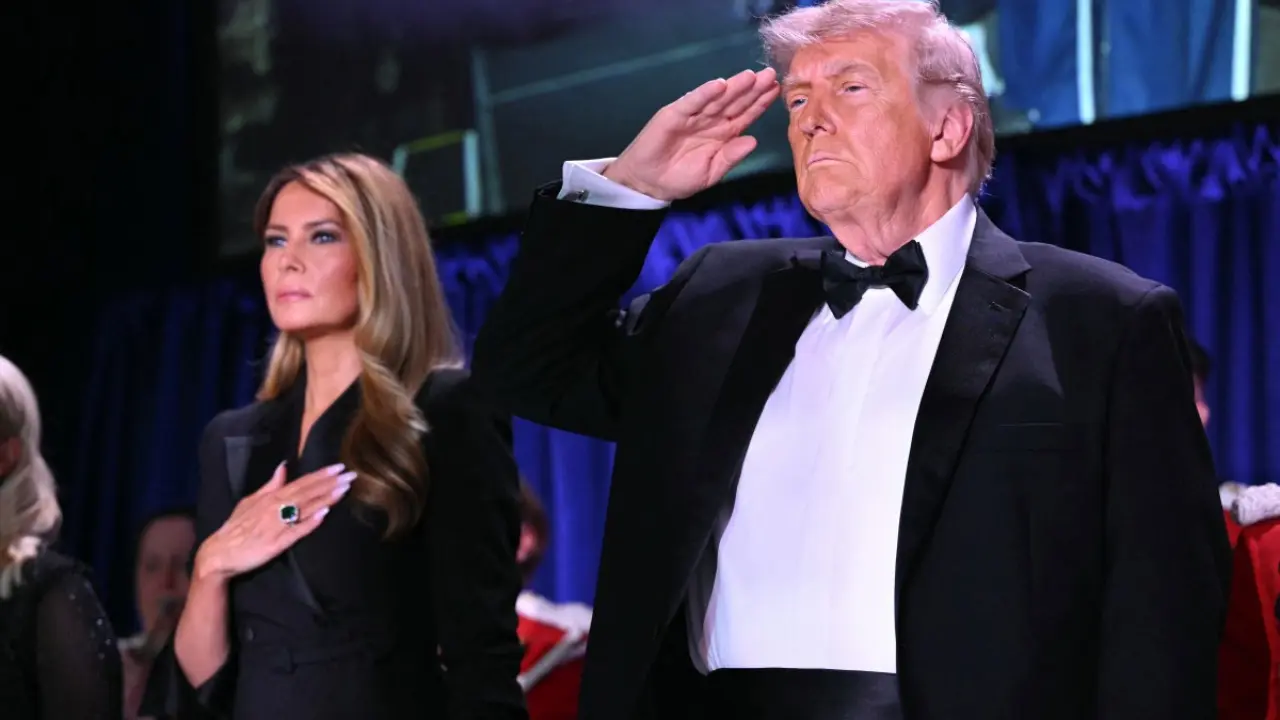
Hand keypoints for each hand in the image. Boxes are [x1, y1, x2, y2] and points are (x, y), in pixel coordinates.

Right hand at [193, 462, 353, 580]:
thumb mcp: (249, 501)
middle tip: (351, 475)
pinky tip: (324, 515)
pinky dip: (309, 522)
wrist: (219, 554)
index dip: (321, 475)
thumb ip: (270, 485)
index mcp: (270, 497)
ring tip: (344, 489)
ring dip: (325, 498)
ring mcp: (277, 526)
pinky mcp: (276, 544)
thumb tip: (283, 466)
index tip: (339, 467)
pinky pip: (296, 531)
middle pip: (307, 493)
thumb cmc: (235, 527)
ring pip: (305, 509)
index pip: (300, 483)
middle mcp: (275, 508)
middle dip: (330, 483)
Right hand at [605, 68, 778, 200]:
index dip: (760, 103)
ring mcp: (693, 115)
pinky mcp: (674, 114)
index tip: (776, 90)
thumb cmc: (679, 179)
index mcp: (723, 134)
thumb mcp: (711, 173)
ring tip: (751, 76)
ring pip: (717, 99)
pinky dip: (704, 93)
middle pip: (735, 102)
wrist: (649, 184)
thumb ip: (731, 157)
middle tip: (770, 75)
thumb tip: (753, 141)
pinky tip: (719, 85)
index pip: (745, 115)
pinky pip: (692, 102)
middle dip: (752, 89)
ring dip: (733, 87)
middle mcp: (711, 120)